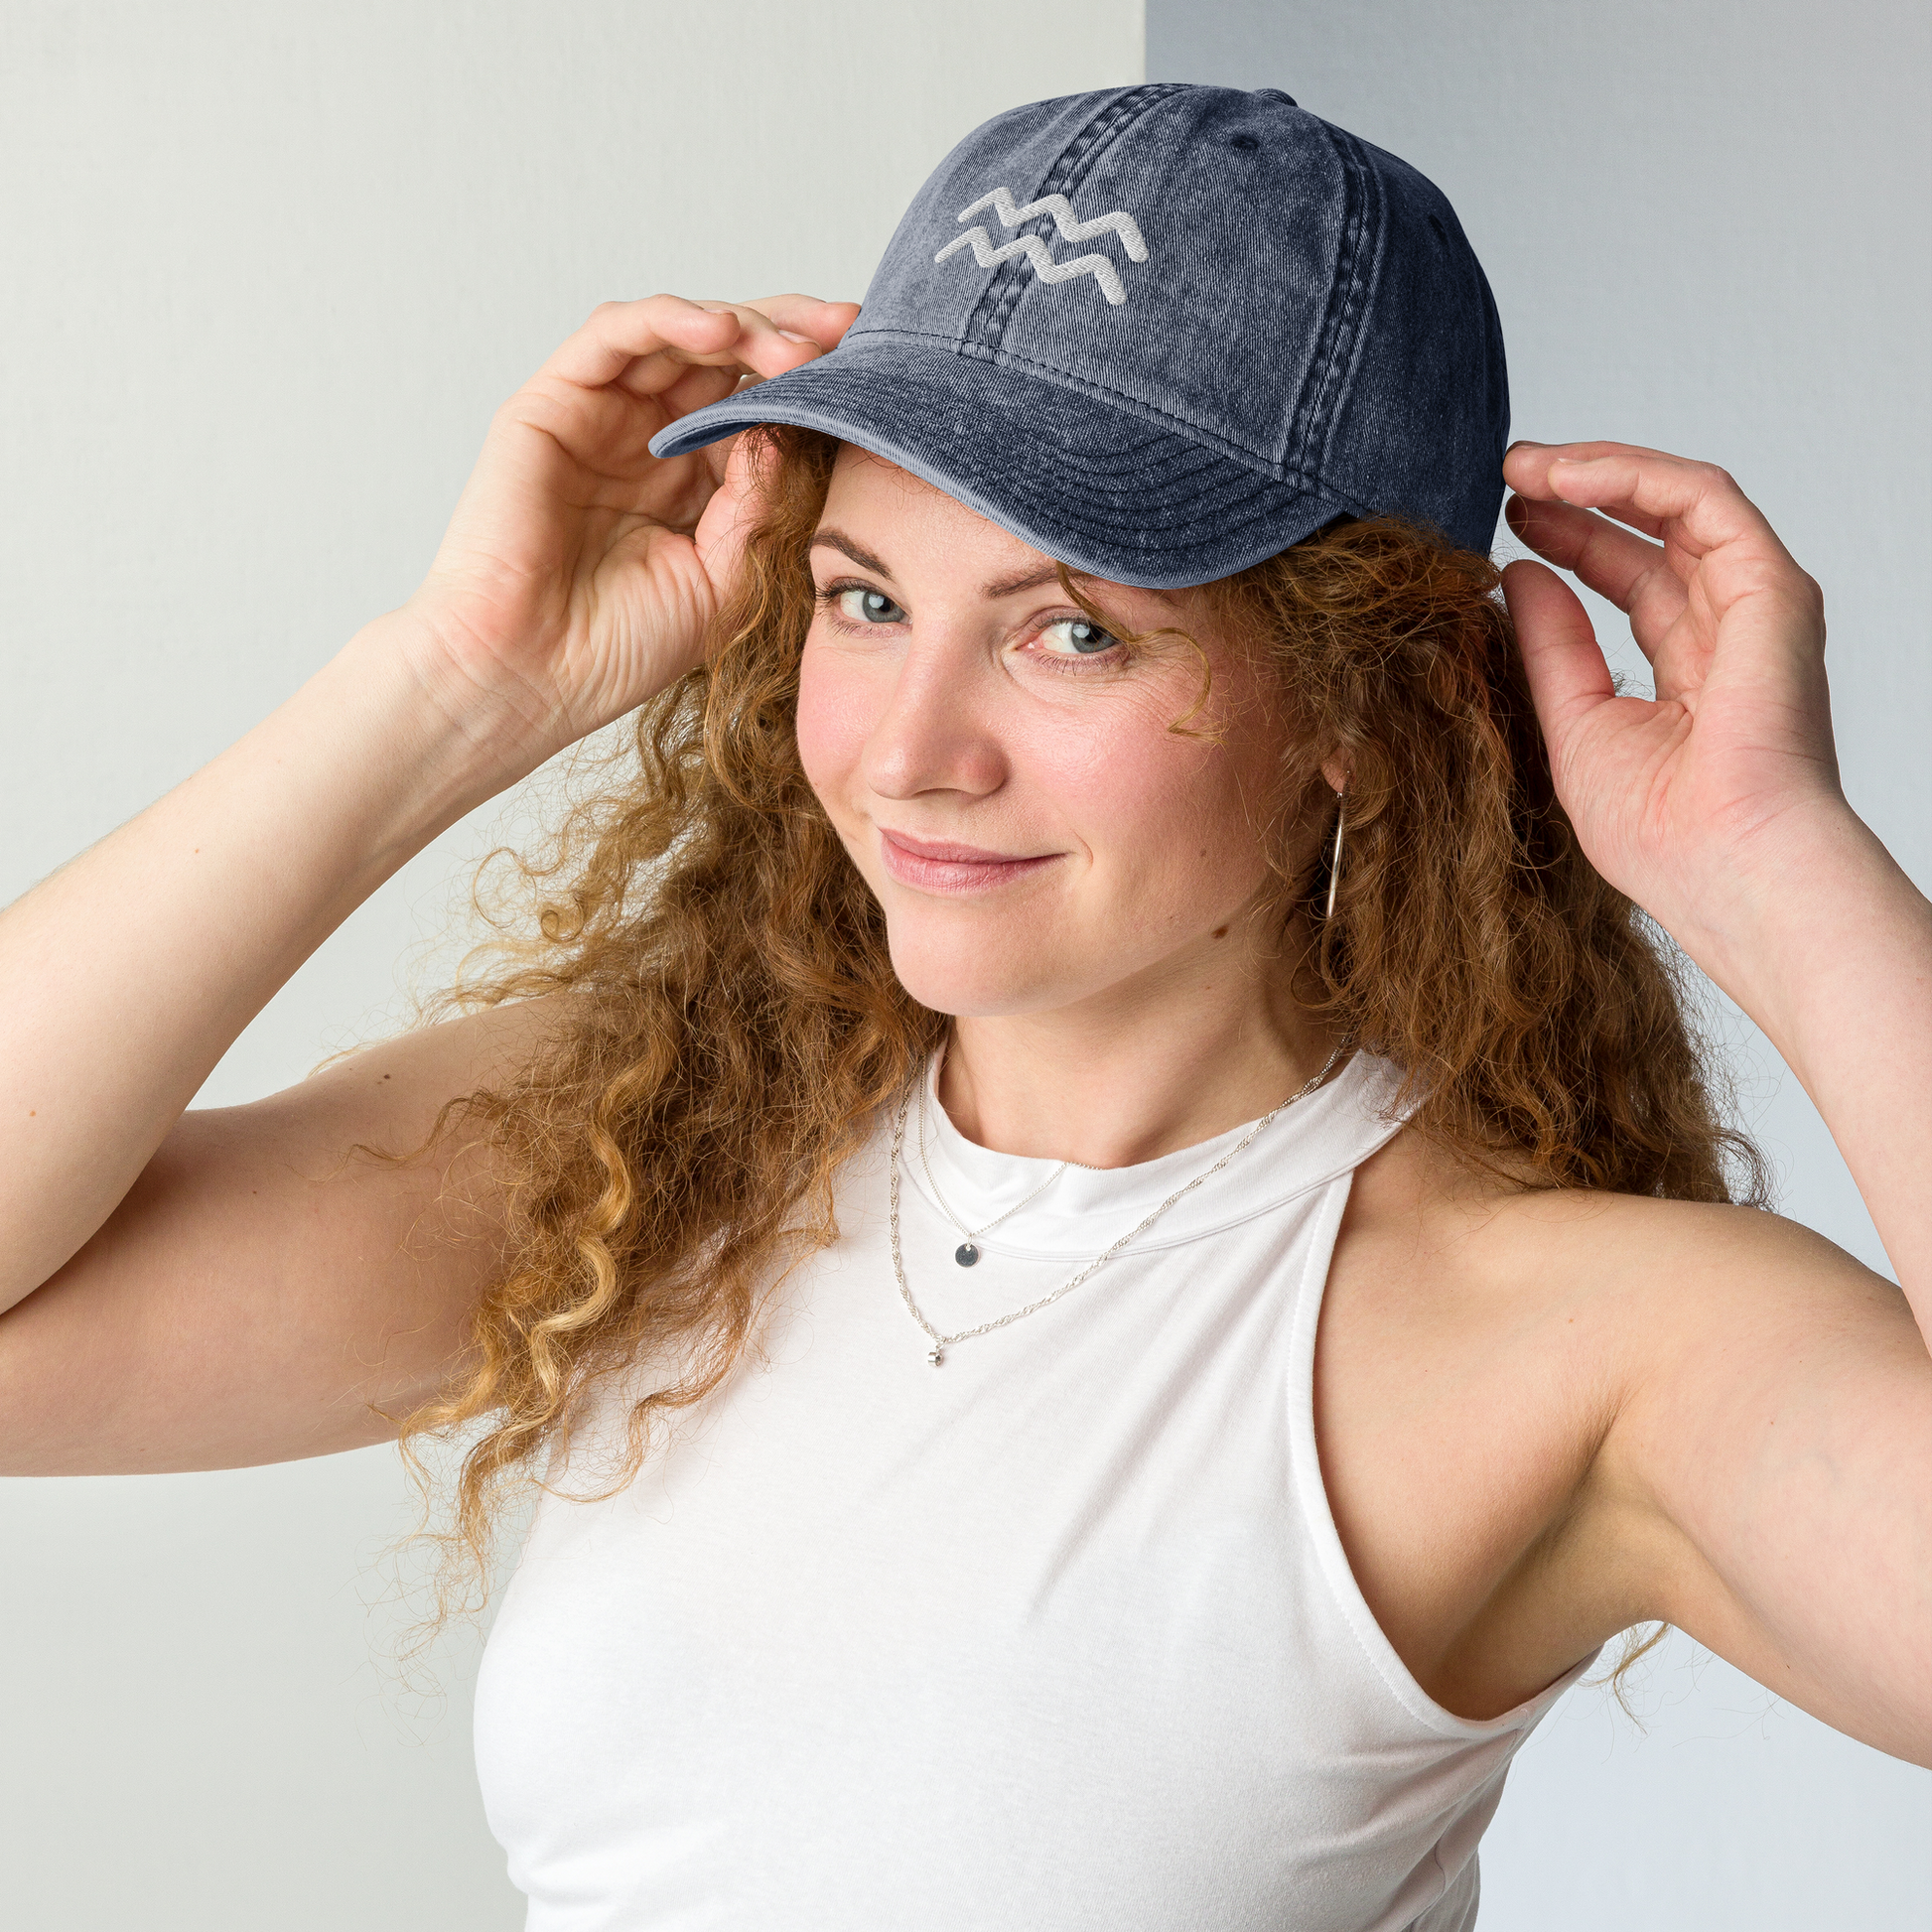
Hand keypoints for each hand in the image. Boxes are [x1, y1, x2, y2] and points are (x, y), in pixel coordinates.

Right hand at [396, 292, 858, 773]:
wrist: (531, 678)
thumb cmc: (620, 646)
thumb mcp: (727, 572)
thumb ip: (764, 496)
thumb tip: (800, 421)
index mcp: (696, 478)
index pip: (761, 405)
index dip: (813, 385)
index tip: (874, 375)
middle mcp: (649, 437)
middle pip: (727, 356)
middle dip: (791, 337)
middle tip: (847, 334)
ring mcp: (600, 416)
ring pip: (678, 335)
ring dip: (742, 326)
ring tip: (793, 346)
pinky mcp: (550, 402)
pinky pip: (613, 336)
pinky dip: (669, 320)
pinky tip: (720, 332)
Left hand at [1500, 440, 1843, 968]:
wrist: (1723, 866)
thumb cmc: (1662, 834)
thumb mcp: (1574, 725)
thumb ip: (1550, 647)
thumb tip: (1519, 576)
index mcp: (1690, 670)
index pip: (1630, 580)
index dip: (1569, 541)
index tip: (1504, 522)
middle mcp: (1728, 631)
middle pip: (1651, 533)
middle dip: (1577, 494)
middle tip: (1506, 474)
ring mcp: (1754, 605)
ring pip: (1676, 501)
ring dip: (1597, 471)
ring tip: (1522, 466)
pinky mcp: (1769, 585)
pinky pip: (1702, 498)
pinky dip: (1633, 475)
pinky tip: (1565, 477)